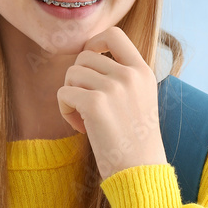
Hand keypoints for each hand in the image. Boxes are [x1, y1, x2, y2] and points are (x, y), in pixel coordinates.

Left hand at [57, 26, 167, 180]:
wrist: (141, 172)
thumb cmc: (136, 141)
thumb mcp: (141, 98)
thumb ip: (122, 76)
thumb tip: (88, 55)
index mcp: (143, 71)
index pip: (114, 34)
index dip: (95, 42)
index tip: (90, 60)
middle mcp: (130, 75)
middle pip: (84, 56)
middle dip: (78, 79)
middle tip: (87, 104)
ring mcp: (113, 88)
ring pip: (71, 74)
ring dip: (70, 96)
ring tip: (85, 118)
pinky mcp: (95, 104)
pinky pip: (64, 93)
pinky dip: (65, 111)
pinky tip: (81, 127)